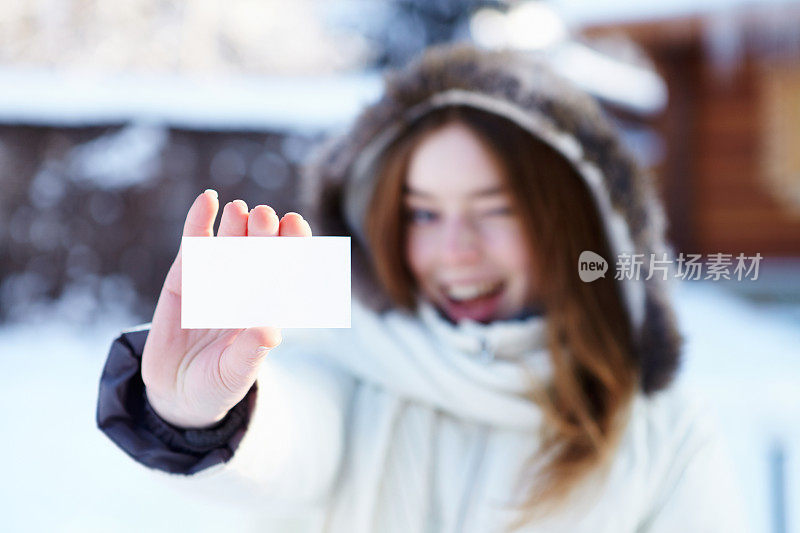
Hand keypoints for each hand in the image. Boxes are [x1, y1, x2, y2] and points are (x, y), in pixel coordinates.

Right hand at [141, 190, 311, 428]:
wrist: (176, 391)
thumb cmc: (217, 383)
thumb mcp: (235, 372)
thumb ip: (251, 351)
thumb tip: (273, 331)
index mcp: (268, 308)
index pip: (286, 271)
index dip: (293, 247)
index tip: (296, 226)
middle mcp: (247, 288)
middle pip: (260, 252)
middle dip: (265, 233)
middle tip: (265, 216)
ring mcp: (216, 280)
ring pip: (230, 244)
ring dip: (237, 224)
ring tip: (240, 209)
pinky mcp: (184, 277)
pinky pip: (194, 245)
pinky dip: (198, 222)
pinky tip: (207, 199)